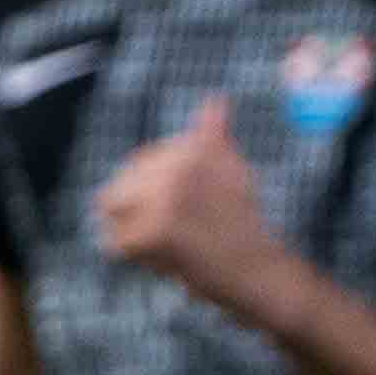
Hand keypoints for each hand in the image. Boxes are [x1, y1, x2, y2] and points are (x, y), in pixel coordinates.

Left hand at [92, 98, 286, 317]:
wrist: (262, 274)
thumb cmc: (245, 225)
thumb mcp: (234, 172)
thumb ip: (216, 136)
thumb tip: (217, 100)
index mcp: (194, 147)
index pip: (140, 163)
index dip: (154, 193)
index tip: (187, 213)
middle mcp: (179, 165)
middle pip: (121, 184)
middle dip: (140, 212)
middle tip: (179, 234)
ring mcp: (165, 197)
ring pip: (113, 209)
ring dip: (132, 231)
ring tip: (166, 244)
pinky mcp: (156, 231)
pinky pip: (118, 244)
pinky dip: (140, 258)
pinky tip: (169, 261)